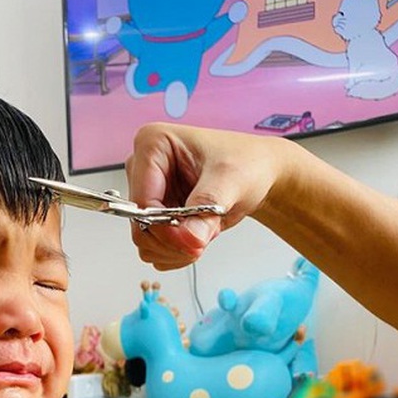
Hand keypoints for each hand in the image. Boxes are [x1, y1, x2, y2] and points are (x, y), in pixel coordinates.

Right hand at [124, 123, 288, 269]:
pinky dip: (175, 252)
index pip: (142, 204)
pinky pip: (153, 248)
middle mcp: (142, 169)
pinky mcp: (154, 214)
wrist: (257, 173)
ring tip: (205, 233)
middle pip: (140, 226)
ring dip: (175, 249)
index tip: (194, 241)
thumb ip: (207, 207)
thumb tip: (190, 239)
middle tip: (203, 237)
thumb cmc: (245, 162)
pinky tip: (197, 237)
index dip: (166, 230)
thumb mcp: (230, 179)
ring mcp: (147, 193)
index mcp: (151, 144)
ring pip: (145, 242)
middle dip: (173, 241)